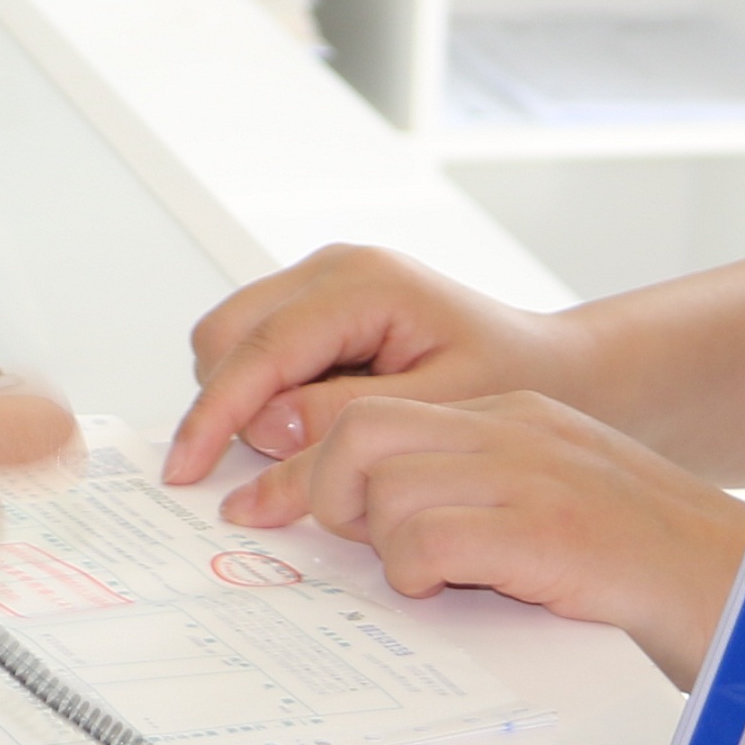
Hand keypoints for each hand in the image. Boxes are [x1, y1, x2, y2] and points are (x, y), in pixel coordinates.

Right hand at [164, 244, 596, 485]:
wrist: (558, 366)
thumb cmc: (518, 380)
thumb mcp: (443, 408)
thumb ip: (350, 417)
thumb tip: (269, 426)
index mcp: (363, 284)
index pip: (259, 348)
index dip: (215, 414)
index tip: (186, 471)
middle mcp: (333, 271)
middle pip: (226, 336)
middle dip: (227, 406)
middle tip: (266, 473)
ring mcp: (321, 285)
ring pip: (232, 344)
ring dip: (247, 403)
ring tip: (313, 448)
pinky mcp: (319, 312)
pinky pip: (258, 353)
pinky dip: (266, 397)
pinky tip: (315, 429)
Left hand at [225, 390, 744, 687]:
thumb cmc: (660, 573)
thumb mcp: (556, 517)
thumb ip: (478, 506)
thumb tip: (379, 536)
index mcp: (521, 419)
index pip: (379, 410)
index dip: (313, 464)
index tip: (265, 507)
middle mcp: (522, 430)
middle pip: (363, 429)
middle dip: (324, 490)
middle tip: (340, 546)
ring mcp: (537, 475)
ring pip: (385, 482)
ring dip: (384, 544)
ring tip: (432, 578)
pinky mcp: (551, 529)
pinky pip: (430, 536)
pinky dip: (420, 570)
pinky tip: (460, 589)